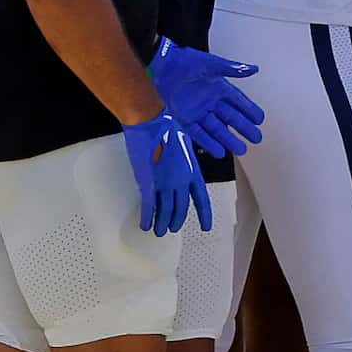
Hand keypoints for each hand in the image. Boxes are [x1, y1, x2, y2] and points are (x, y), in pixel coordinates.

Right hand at [122, 111, 214, 236]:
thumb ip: (182, 159)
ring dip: (162, 223)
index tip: (206, 226)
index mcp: (192, 171)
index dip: (204, 215)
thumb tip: (179, 163)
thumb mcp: (183, 143)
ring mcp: (164, 182)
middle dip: (177, 221)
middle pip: (181, 208)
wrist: (150, 121)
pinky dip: (147, 217)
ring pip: (165, 210)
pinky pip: (149, 206)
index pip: (202, 199)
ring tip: (159, 230)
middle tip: (173, 227)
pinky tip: (145, 225)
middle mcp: (181, 180)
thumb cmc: (165, 125)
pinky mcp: (148, 182)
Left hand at [150, 40, 263, 159]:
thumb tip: (253, 69)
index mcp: (219, 87)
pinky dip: (209, 142)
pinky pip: (199, 133)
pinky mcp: (185, 118)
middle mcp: (210, 101)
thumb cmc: (185, 61)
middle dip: (243, 128)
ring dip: (229, 139)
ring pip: (217, 129)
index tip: (260, 120)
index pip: (238, 102)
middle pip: (231, 118)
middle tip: (256, 138)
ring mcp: (198, 111)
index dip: (249, 110)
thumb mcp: (210, 64)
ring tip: (241, 150)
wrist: (162, 65)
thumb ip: (231, 69)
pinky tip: (219, 151)